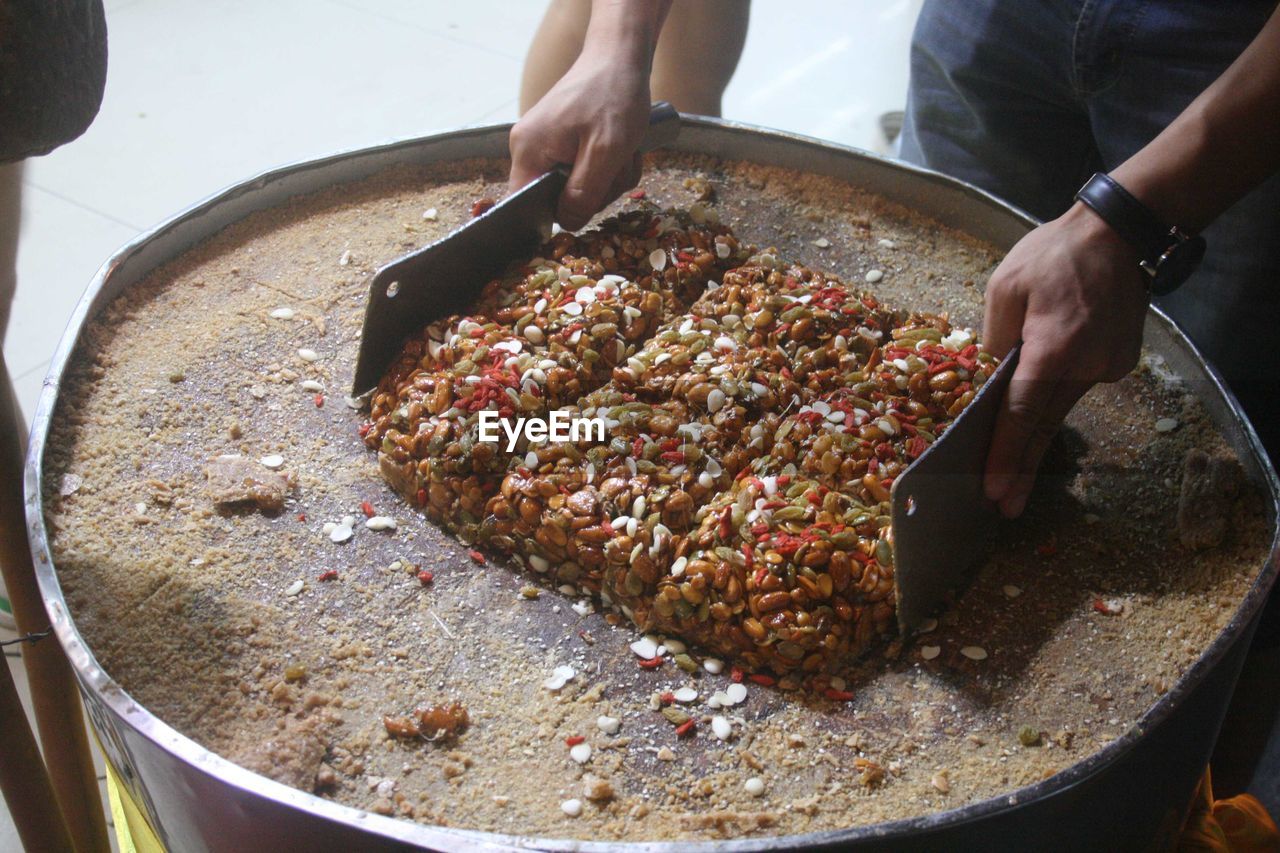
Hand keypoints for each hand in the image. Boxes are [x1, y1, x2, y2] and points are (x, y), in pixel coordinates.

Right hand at [508, 46, 651, 229]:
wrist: (621, 56)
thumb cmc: (613, 97)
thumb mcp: (605, 153)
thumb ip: (583, 194)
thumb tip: (566, 225)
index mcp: (528, 151)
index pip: (524, 205)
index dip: (553, 216)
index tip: (585, 210)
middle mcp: (529, 148)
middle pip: (556, 198)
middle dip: (595, 192)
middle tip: (617, 166)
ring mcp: (547, 144)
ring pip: (577, 187)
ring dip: (608, 178)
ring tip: (624, 151)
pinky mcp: (564, 141)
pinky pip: (584, 170)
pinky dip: (608, 166)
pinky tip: (622, 149)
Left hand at [982, 202, 1148, 517]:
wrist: (1121, 232)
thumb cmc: (1053, 254)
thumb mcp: (1005, 287)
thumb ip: (994, 339)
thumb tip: (989, 380)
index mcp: (1053, 348)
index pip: (1021, 414)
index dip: (1006, 456)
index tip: (995, 491)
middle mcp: (1085, 366)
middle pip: (1044, 426)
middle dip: (1022, 469)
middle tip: (1005, 508)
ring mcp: (1108, 366)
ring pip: (1061, 408)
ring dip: (1036, 436)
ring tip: (1013, 472)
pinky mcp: (1119, 362)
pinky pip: (1078, 387)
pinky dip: (1057, 396)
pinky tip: (1045, 389)